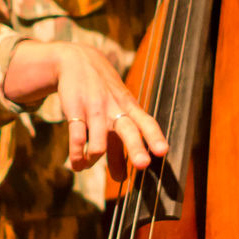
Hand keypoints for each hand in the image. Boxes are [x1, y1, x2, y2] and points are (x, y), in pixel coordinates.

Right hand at [4, 39, 168, 172]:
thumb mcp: (114, 111)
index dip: (155, 137)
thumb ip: (118, 145)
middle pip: (129, 131)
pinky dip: (77, 156)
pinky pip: (77, 139)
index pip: (147, 122)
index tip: (163, 152)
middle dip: (136, 148)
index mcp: (129, 108)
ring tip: (85, 165)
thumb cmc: (101, 93)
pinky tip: (76, 164)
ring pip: (99, 143)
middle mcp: (115, 109)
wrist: (76, 60)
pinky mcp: (75, 111)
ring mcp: (95, 110)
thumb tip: (121, 179)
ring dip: (93, 161)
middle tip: (143, 165)